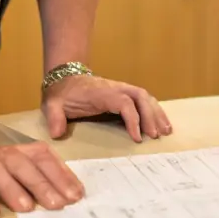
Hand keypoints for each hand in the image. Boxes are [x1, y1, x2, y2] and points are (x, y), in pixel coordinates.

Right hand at [0, 124, 83, 217]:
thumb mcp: (14, 164)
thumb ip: (37, 176)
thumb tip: (67, 195)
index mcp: (20, 153)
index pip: (45, 159)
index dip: (62, 175)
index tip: (77, 194)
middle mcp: (3, 157)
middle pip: (26, 167)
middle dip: (44, 185)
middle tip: (59, 204)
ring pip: (0, 175)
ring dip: (14, 191)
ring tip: (28, 208)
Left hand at [42, 72, 170, 141]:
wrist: (64, 79)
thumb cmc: (61, 95)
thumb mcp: (52, 105)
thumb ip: (54, 118)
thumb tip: (57, 133)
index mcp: (101, 92)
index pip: (124, 102)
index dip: (133, 119)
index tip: (137, 138)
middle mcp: (115, 88)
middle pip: (141, 97)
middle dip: (151, 116)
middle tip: (156, 136)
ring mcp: (121, 90)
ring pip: (145, 97)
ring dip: (157, 113)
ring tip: (166, 131)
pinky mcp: (124, 94)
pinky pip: (144, 100)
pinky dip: (154, 110)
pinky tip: (161, 123)